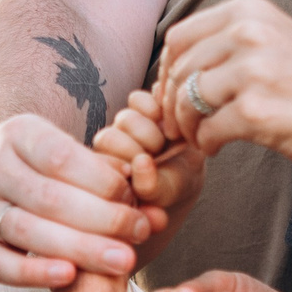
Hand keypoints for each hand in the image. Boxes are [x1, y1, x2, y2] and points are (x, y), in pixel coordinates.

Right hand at [0, 113, 155, 288]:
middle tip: (140, 233)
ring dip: (82, 249)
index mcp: (17, 134)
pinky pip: (2, 266)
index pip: (63, 158)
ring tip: (123, 260)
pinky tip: (69, 276)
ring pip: (30, 232)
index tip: (137, 200)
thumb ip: (111, 178)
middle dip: (104, 219)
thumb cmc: (46, 167)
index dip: (104, 182)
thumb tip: (155, 213)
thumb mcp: (72, 154)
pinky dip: (34, 273)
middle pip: (51, 198)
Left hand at [93, 91, 205, 262]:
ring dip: (149, 133)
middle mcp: (108, 146)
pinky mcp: (138, 105)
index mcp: (104, 170)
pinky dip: (154, 110)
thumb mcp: (164, 193)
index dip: (126, 168)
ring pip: (124, 119)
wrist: (191, 165)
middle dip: (137, 151)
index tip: (148, 178)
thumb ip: (150, 186)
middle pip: (108, 138)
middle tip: (156, 159)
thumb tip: (141, 161)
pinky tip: (166, 124)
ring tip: (163, 144)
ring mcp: (122, 124)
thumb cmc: (172, 185)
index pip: (100, 163)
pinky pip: (137, 99)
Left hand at [153, 0, 291, 172]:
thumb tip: (181, 57)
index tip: (175, 90)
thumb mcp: (281, 40)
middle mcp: (249, 34)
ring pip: (186, 100)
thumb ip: (236, 40)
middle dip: (172, 100)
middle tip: (181, 122)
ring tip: (197, 136)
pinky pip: (206, 130)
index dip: (169, 68)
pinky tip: (217, 147)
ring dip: (185, 124)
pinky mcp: (254, 112)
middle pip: (179, 68)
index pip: (180, 35)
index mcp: (251, 11)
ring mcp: (252, 72)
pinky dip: (205, 143)